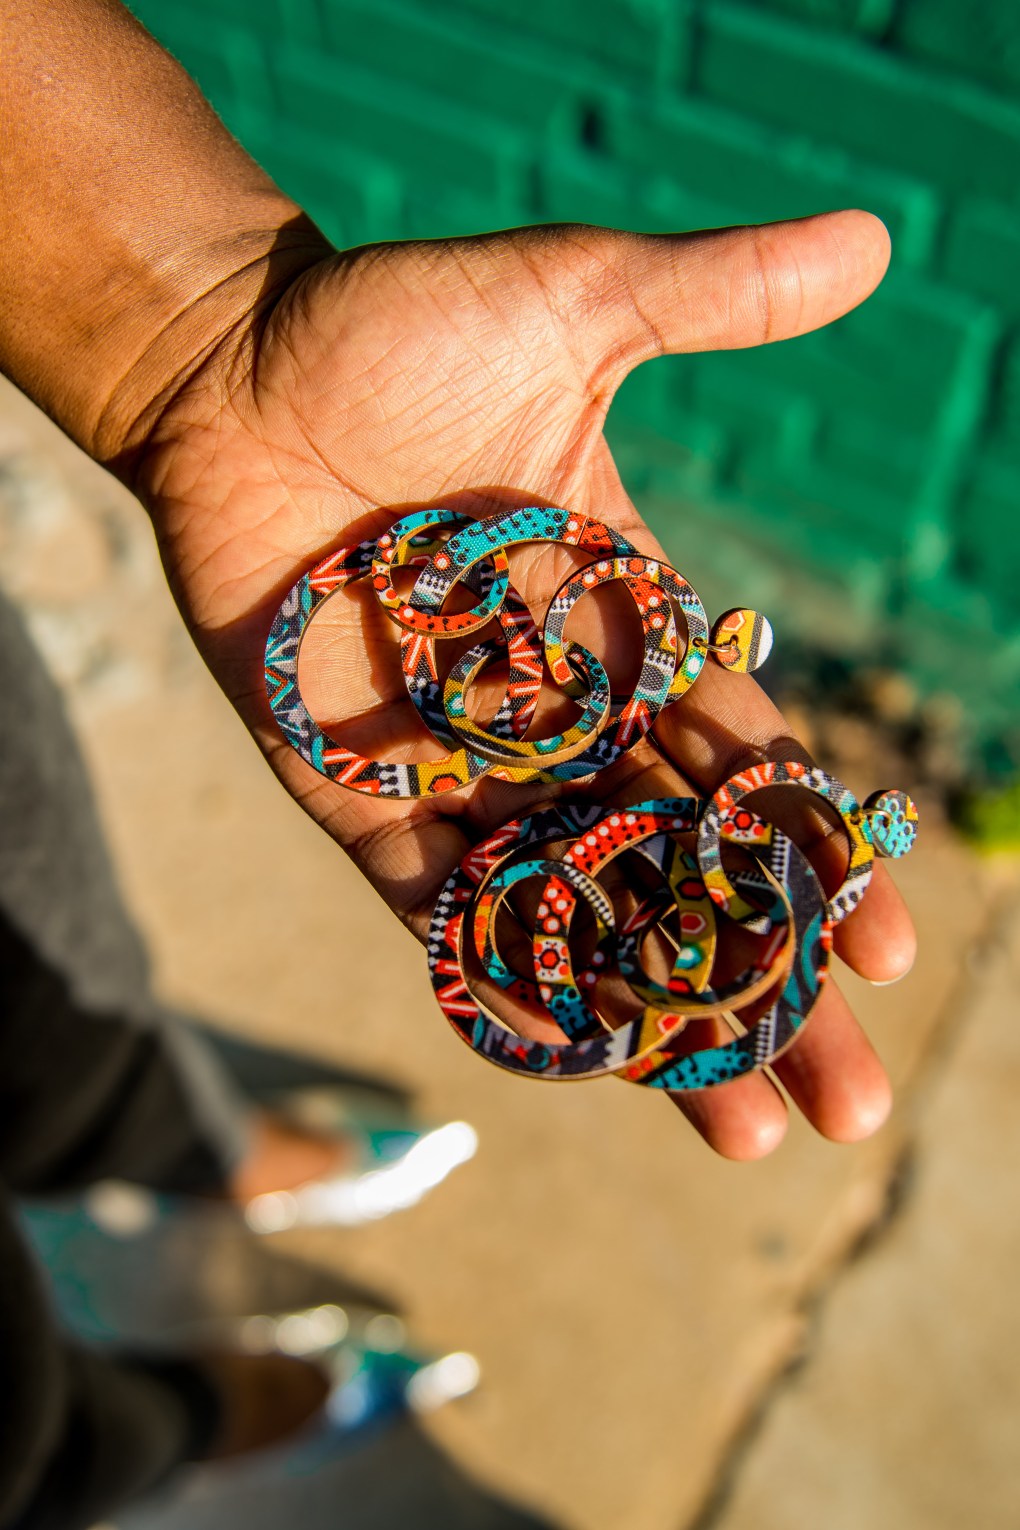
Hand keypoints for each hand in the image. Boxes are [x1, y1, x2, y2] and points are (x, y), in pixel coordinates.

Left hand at [133, 213, 914, 1158]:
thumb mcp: (578, 299)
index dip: (815, 858)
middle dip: (765, 982)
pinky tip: (574, 1057)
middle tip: (845, 1099)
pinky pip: (435, 898)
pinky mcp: (357, 782)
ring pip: (580, 905)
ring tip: (739, 1122)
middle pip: (685, 867)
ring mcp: (461, 756)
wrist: (234, 361)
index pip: (746, 762)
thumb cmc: (402, 326)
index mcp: (630, 620)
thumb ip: (715, 296)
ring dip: (655, 1013)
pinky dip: (496, 970)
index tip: (888, 948)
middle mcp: (558, 706)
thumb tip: (873, 240)